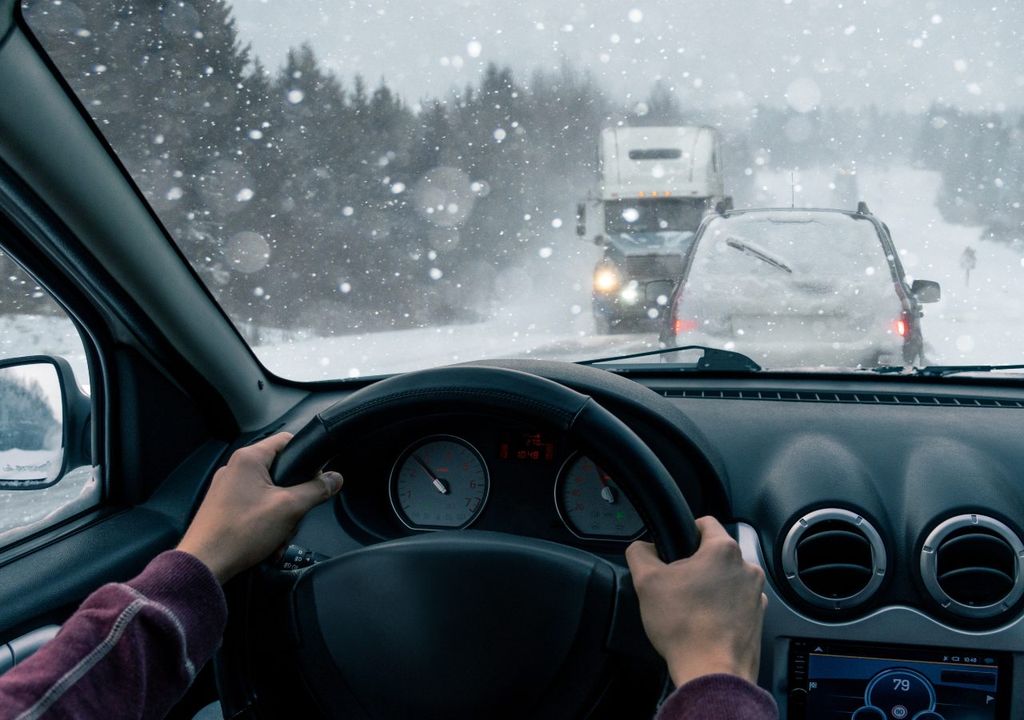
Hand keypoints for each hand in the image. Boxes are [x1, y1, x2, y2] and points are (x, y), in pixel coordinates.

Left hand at [177, 432, 342, 583]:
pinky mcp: (223, 508)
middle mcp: (235, 468)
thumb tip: (335, 478)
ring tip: (279, 536)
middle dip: (293, 497)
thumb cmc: (240, 532)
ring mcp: (226, 489)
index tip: (317, 475)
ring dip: (281, 516)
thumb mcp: (290, 508)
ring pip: (269, 493)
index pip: (287, 440)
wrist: (204, 564)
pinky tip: (268, 543)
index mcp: (248, 459)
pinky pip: (255, 507)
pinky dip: (266, 523)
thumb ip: (317, 489)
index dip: (306, 456)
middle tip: (295, 515)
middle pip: (280, 471)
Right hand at [626, 516, 766, 687]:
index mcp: (723, 550)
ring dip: (709, 587)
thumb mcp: (646, 582)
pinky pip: (736, 603)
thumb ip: (639, 553)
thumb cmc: (684, 628)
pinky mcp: (758, 618)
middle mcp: (747, 568)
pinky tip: (704, 623)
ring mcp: (757, 595)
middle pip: (715, 554)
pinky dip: (721, 609)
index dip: (684, 531)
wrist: (711, 672)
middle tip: (676, 585)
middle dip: (695, 565)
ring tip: (689, 608)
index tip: (674, 548)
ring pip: (726, 579)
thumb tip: (641, 547)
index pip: (704, 523)